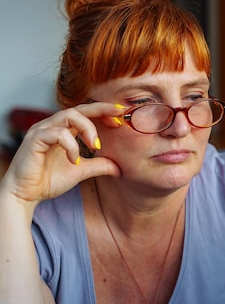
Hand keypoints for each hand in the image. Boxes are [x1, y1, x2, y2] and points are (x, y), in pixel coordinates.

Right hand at [2, 102, 122, 206]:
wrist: (25, 195)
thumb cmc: (48, 180)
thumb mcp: (81, 171)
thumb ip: (99, 165)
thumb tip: (120, 168)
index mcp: (63, 130)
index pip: (85, 113)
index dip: (103, 111)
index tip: (120, 115)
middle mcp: (52, 126)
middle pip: (79, 108)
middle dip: (101, 109)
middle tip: (117, 117)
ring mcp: (42, 131)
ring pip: (69, 116)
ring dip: (88, 129)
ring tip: (95, 146)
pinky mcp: (34, 140)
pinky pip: (57, 134)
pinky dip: (71, 145)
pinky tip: (74, 160)